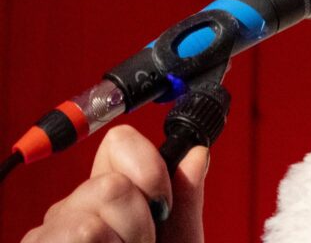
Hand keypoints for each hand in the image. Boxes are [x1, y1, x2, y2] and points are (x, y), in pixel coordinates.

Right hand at [21, 125, 208, 242]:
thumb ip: (187, 200)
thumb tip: (196, 151)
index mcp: (107, 199)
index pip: (119, 142)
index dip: (149, 164)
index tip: (163, 203)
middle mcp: (71, 211)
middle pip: (112, 180)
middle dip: (142, 219)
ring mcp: (49, 236)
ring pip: (94, 209)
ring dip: (127, 240)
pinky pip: (81, 234)